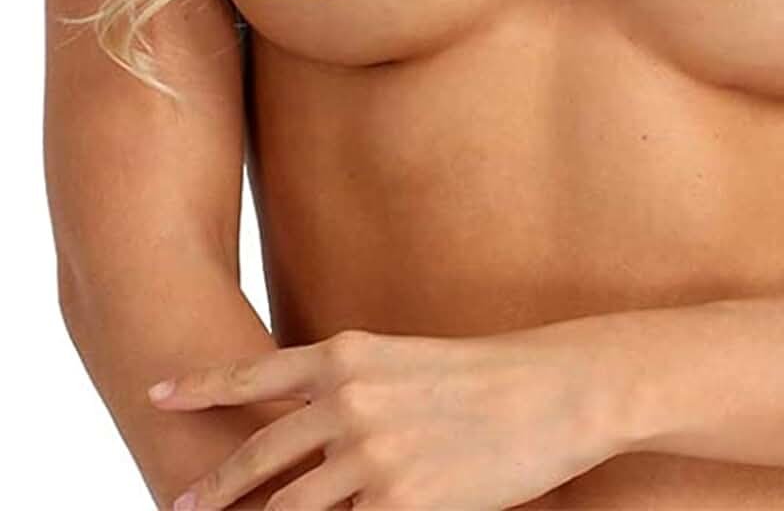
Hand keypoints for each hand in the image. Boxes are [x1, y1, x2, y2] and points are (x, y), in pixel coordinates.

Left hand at [148, 327, 622, 509]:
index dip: (202, 386)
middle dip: (216, 488)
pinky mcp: (401, 502)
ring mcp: (370, 455)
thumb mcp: (411, 363)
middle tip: (182, 505)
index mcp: (350, 355)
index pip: (256, 374)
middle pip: (259, 455)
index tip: (159, 393)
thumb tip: (317, 426)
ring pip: (290, 508)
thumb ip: (358, 389)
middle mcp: (348, 401)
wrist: (558, 390)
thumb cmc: (494, 373)